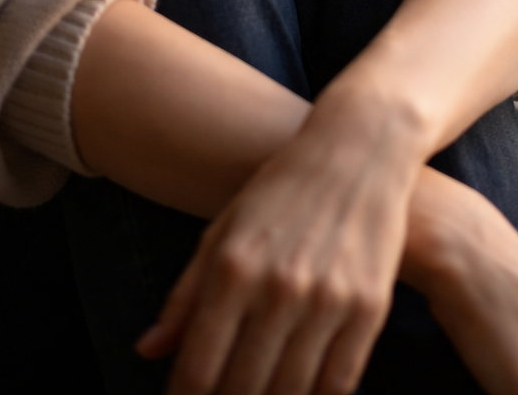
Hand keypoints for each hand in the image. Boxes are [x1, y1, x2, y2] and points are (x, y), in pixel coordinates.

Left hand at [136, 85, 424, 394]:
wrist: (360, 147)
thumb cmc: (282, 187)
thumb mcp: (224, 228)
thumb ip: (186, 293)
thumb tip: (146, 350)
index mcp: (233, 267)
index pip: (198, 368)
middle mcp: (278, 288)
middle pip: (242, 389)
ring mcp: (327, 300)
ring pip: (290, 393)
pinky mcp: (370, 308)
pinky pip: (338, 382)